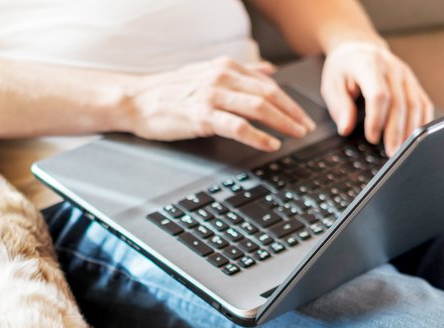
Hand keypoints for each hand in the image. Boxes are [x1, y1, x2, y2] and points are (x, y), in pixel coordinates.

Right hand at [123, 57, 315, 151]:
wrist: (137, 99)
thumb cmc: (169, 92)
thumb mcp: (207, 74)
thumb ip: (240, 74)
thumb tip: (268, 71)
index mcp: (225, 67)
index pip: (267, 84)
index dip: (289, 101)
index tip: (302, 115)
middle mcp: (222, 77)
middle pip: (268, 95)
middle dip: (292, 113)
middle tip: (306, 128)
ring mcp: (212, 96)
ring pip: (258, 108)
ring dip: (282, 123)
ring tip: (296, 135)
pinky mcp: (203, 116)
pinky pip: (238, 126)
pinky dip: (258, 135)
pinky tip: (270, 143)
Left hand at [321, 41, 433, 154]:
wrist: (359, 47)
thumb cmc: (344, 68)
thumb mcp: (332, 84)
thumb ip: (340, 106)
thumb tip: (345, 129)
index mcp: (369, 65)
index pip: (378, 94)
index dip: (377, 118)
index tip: (372, 138)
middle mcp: (392, 68)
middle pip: (399, 103)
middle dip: (396, 131)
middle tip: (391, 154)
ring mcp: (406, 75)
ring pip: (415, 104)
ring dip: (410, 130)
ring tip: (404, 151)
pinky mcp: (413, 83)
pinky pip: (423, 102)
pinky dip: (422, 121)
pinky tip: (416, 137)